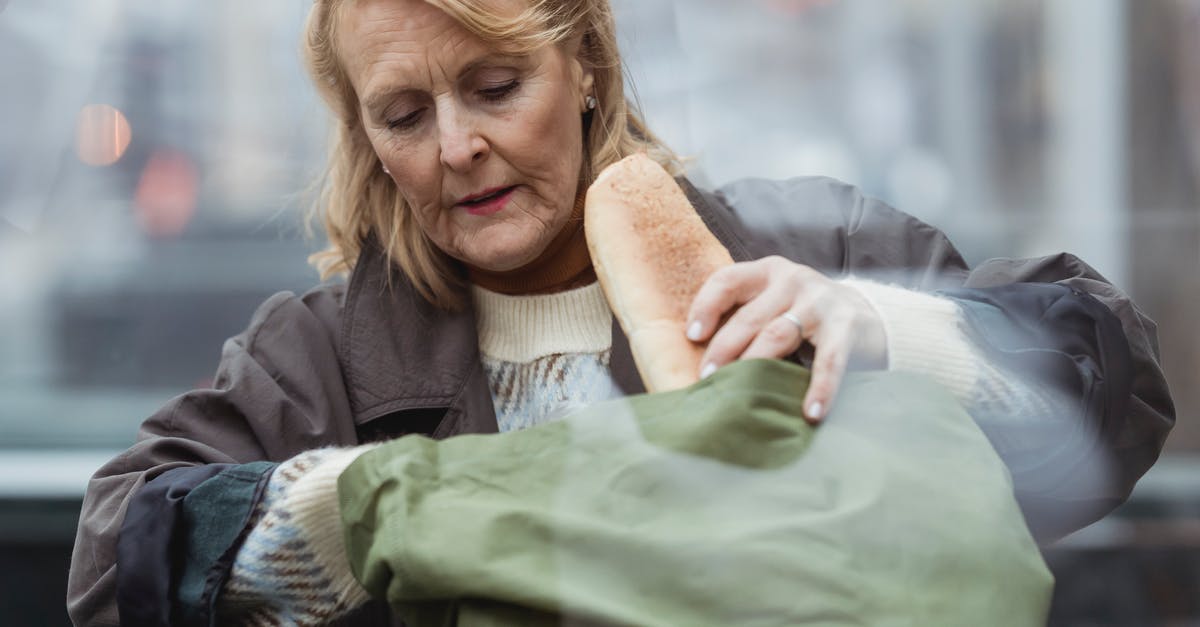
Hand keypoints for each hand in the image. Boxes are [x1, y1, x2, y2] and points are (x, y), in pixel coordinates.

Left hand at [685, 256, 886, 422]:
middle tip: (708, 379)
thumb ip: (744, 317)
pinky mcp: (845, 327)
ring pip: (779, 335)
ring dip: (757, 367)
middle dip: (724, 350)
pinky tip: (810, 412)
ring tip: (742, 397)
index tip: (692, 335)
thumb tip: (699, 361)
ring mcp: (820, 302)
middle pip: (749, 317)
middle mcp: (792, 280)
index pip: (727, 280)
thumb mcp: (772, 303)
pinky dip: (820, 388)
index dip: (706, 306)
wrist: (865, 318)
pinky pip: (829, 361)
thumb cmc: (802, 316)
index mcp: (767, 272)